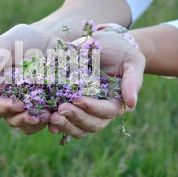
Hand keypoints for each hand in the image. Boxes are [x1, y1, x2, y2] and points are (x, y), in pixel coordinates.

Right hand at [0, 24, 57, 133]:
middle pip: (13, 120)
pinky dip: (54, 123)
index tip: (18, 104)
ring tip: (49, 116)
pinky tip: (59, 119)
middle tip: (37, 116)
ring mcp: (31, 106)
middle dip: (24, 120)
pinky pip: (49, 122)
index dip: (6, 108)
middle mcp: (13, 101)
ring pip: (30, 126)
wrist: (49, 38)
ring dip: (38, 125)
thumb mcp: (5, 46)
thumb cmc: (21, 39)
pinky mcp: (49, 106)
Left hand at [48, 23, 145, 137]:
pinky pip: (69, 125)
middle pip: (93, 124)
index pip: (107, 111)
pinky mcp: (76, 111)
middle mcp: (104, 112)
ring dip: (65, 125)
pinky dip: (58, 125)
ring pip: (80, 129)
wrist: (106, 47)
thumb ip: (131, 81)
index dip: (92, 107)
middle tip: (60, 109)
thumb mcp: (131, 62)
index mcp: (119, 103)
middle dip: (76, 117)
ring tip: (51, 118)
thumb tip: (131, 103)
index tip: (77, 98)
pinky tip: (46, 120)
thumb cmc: (121, 51)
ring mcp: (90, 114)